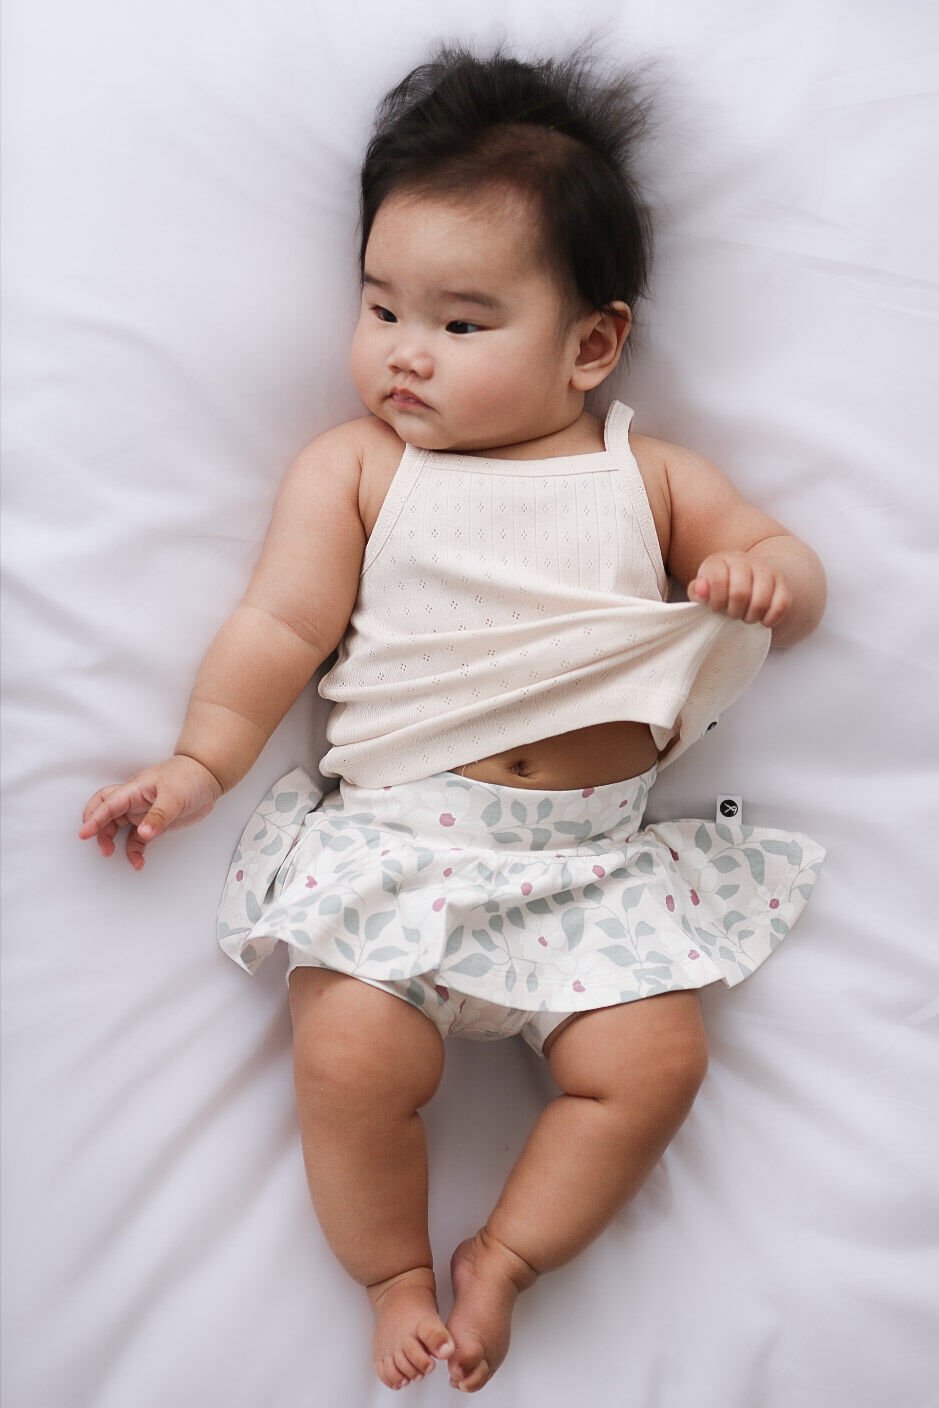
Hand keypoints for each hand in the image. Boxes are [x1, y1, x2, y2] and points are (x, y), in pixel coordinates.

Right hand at [78, 755, 223, 869]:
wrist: (208, 776)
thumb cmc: (190, 776)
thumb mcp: (174, 797)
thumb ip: (159, 816)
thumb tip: (143, 833)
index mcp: (135, 789)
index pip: (109, 804)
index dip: (95, 819)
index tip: (85, 833)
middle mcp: (134, 800)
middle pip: (106, 813)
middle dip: (98, 829)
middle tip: (102, 847)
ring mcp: (142, 811)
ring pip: (117, 827)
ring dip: (113, 841)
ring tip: (114, 855)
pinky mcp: (152, 821)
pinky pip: (136, 838)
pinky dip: (133, 850)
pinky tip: (138, 860)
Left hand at [688, 551, 791, 628]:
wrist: (751, 578)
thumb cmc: (721, 589)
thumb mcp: (705, 589)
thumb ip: (697, 592)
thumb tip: (700, 590)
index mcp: (721, 561)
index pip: (717, 580)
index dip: (715, 601)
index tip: (715, 608)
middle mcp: (745, 561)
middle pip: (740, 594)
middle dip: (733, 612)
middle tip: (731, 614)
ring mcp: (766, 571)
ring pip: (761, 602)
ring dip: (751, 617)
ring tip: (745, 617)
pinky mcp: (783, 584)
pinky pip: (781, 605)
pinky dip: (771, 619)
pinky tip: (763, 621)